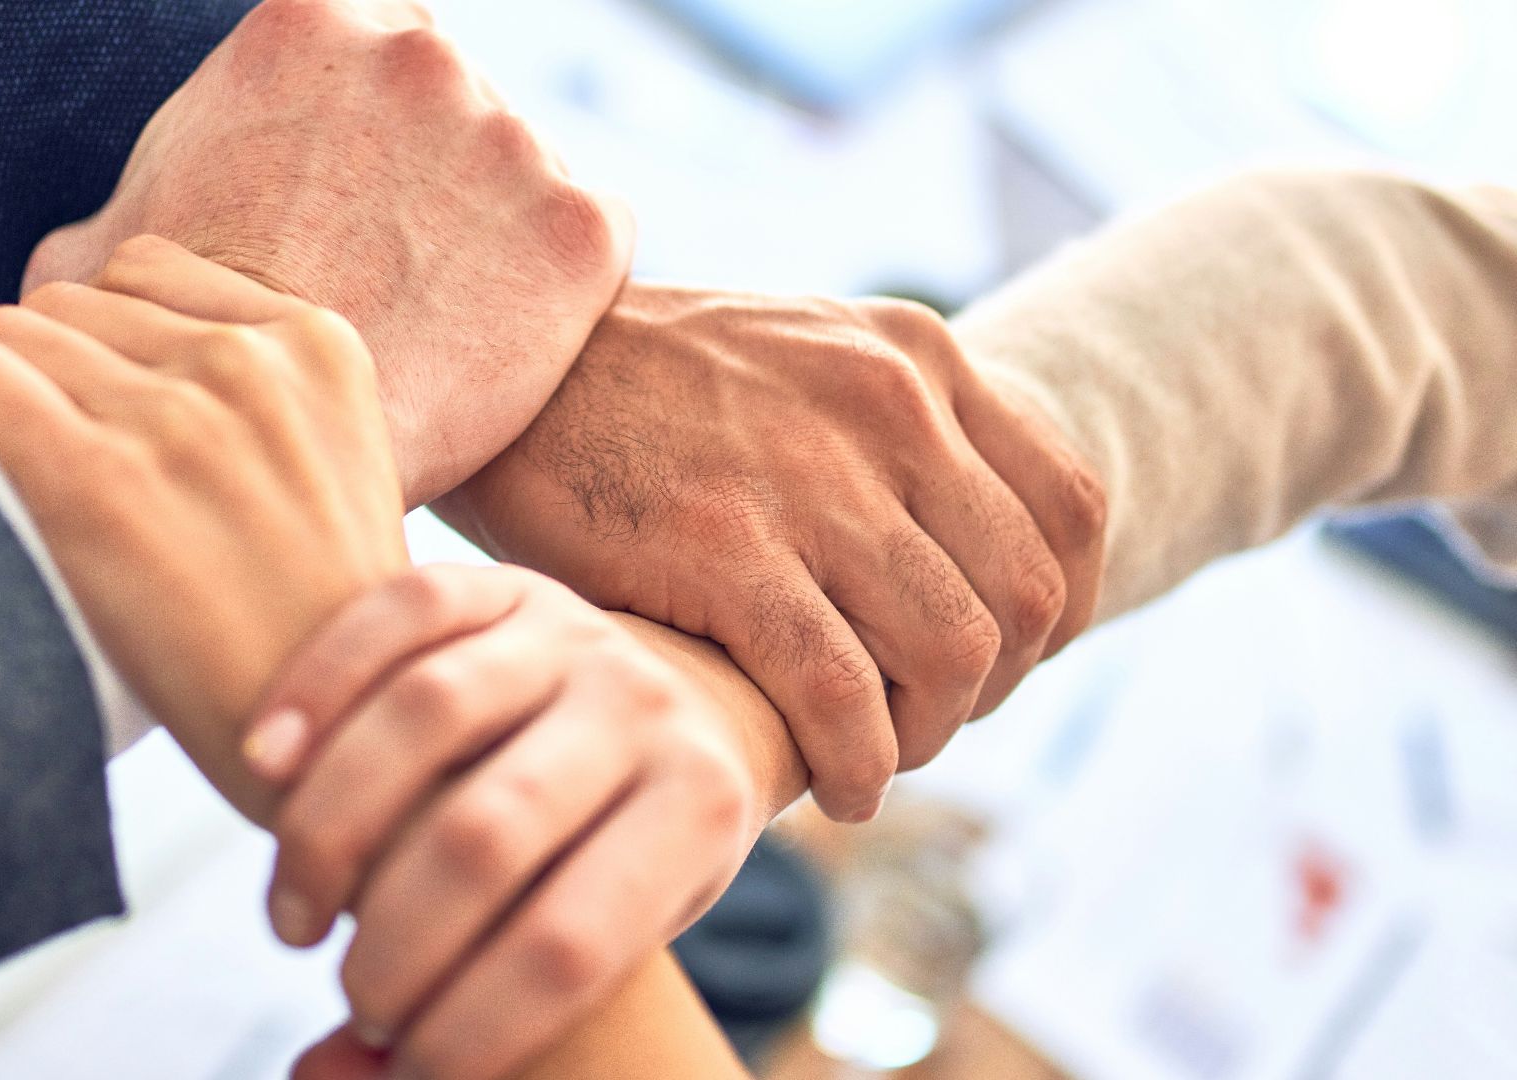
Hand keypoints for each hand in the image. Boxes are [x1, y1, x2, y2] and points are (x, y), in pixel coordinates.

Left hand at [0, 235, 407, 816]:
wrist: (337, 746)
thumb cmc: (324, 635)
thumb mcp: (343, 474)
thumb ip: (267, 404)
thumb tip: (136, 376)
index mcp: (320, 348)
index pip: (149, 271)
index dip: (105, 340)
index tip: (97, 410)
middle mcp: (250, 363)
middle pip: (71, 305)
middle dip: (44, 373)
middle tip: (40, 459)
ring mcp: (176, 417)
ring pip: (8, 335)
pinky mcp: (96, 480)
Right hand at [24, 0, 635, 505]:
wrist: (275, 454)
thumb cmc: (176, 357)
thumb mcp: (101, 258)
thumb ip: (122, 209)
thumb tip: (89, 249)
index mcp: (303, 25)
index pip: (363, 40)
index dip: (359, 121)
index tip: (349, 190)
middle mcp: (419, 55)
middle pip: (449, 98)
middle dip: (428, 168)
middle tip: (391, 265)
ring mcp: (512, 136)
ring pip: (521, 170)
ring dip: (494, 227)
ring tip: (438, 318)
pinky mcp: (583, 225)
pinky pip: (590, 242)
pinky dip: (558, 289)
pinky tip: (498, 343)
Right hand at [252, 563, 758, 1079]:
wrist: (685, 710)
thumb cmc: (626, 852)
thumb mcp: (610, 935)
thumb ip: (484, 1007)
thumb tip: (324, 1077)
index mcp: (701, 808)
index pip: (571, 942)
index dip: (473, 1028)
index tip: (407, 1069)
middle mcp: (646, 707)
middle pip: (486, 834)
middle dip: (394, 944)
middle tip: (353, 997)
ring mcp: (574, 631)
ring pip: (427, 714)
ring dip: (330, 831)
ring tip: (295, 919)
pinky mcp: (505, 582)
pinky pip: (398, 613)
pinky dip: (316, 686)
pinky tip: (261, 766)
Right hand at [434, 283, 1106, 822]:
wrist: (505, 359)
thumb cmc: (646, 384)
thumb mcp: (802, 357)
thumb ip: (891, 430)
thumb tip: (961, 551)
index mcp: (917, 357)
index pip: (1071, 507)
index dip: (1060, 610)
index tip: (1003, 662)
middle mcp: (888, 406)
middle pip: (1025, 595)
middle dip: (993, 688)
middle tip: (925, 718)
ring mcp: (811, 476)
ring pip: (952, 653)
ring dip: (928, 735)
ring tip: (877, 755)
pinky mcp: (724, 546)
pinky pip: (842, 694)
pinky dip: (859, 763)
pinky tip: (833, 785)